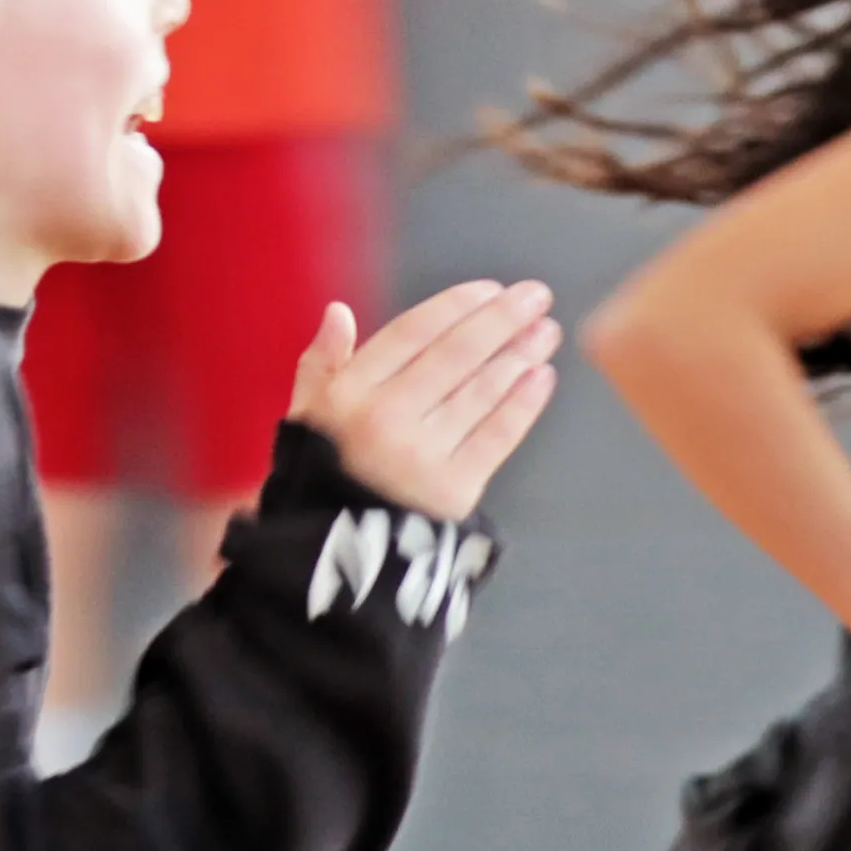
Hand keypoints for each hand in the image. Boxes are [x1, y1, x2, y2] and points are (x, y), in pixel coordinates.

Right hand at [286, 280, 561, 523]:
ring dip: (520, 356)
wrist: (336, 560)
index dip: (455, 307)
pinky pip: (496, 436)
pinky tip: (542, 377)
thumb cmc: (322, 478)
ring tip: (545, 332)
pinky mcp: (453, 491)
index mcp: (348, 395)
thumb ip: (320, 364)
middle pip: (455, 356)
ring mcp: (422, 456)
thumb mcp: (305, 419)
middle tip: (536, 296)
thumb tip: (338, 312)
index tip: (489, 289)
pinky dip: (523, 404)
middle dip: (500, 320)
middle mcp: (385, 420)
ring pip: (480, 392)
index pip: (411, 334)